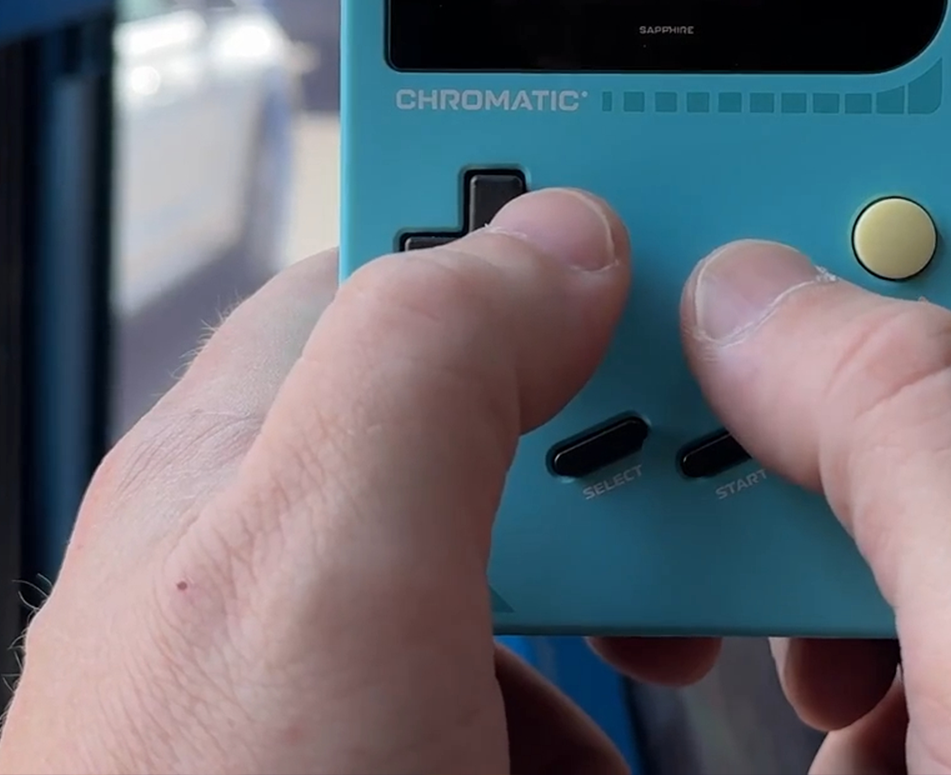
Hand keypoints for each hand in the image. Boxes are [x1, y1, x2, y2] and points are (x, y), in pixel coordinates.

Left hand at [0, 189, 712, 774]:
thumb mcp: (319, 563)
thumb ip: (427, 362)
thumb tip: (559, 232)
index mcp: (238, 459)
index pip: (401, 258)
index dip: (540, 229)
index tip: (682, 248)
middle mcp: (270, 563)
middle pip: (488, 421)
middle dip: (617, 452)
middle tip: (713, 503)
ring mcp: (319, 693)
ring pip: (518, 582)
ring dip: (623, 603)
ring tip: (677, 653)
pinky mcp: (368, 774)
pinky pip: (506, 712)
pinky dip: (582, 728)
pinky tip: (596, 765)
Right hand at [649, 214, 950, 773]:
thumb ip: (919, 427)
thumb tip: (764, 286)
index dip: (833, 231)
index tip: (690, 260)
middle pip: (904, 397)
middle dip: (775, 445)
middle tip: (678, 506)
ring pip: (878, 546)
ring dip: (782, 587)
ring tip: (751, 657)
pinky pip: (896, 675)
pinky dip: (826, 699)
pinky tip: (833, 753)